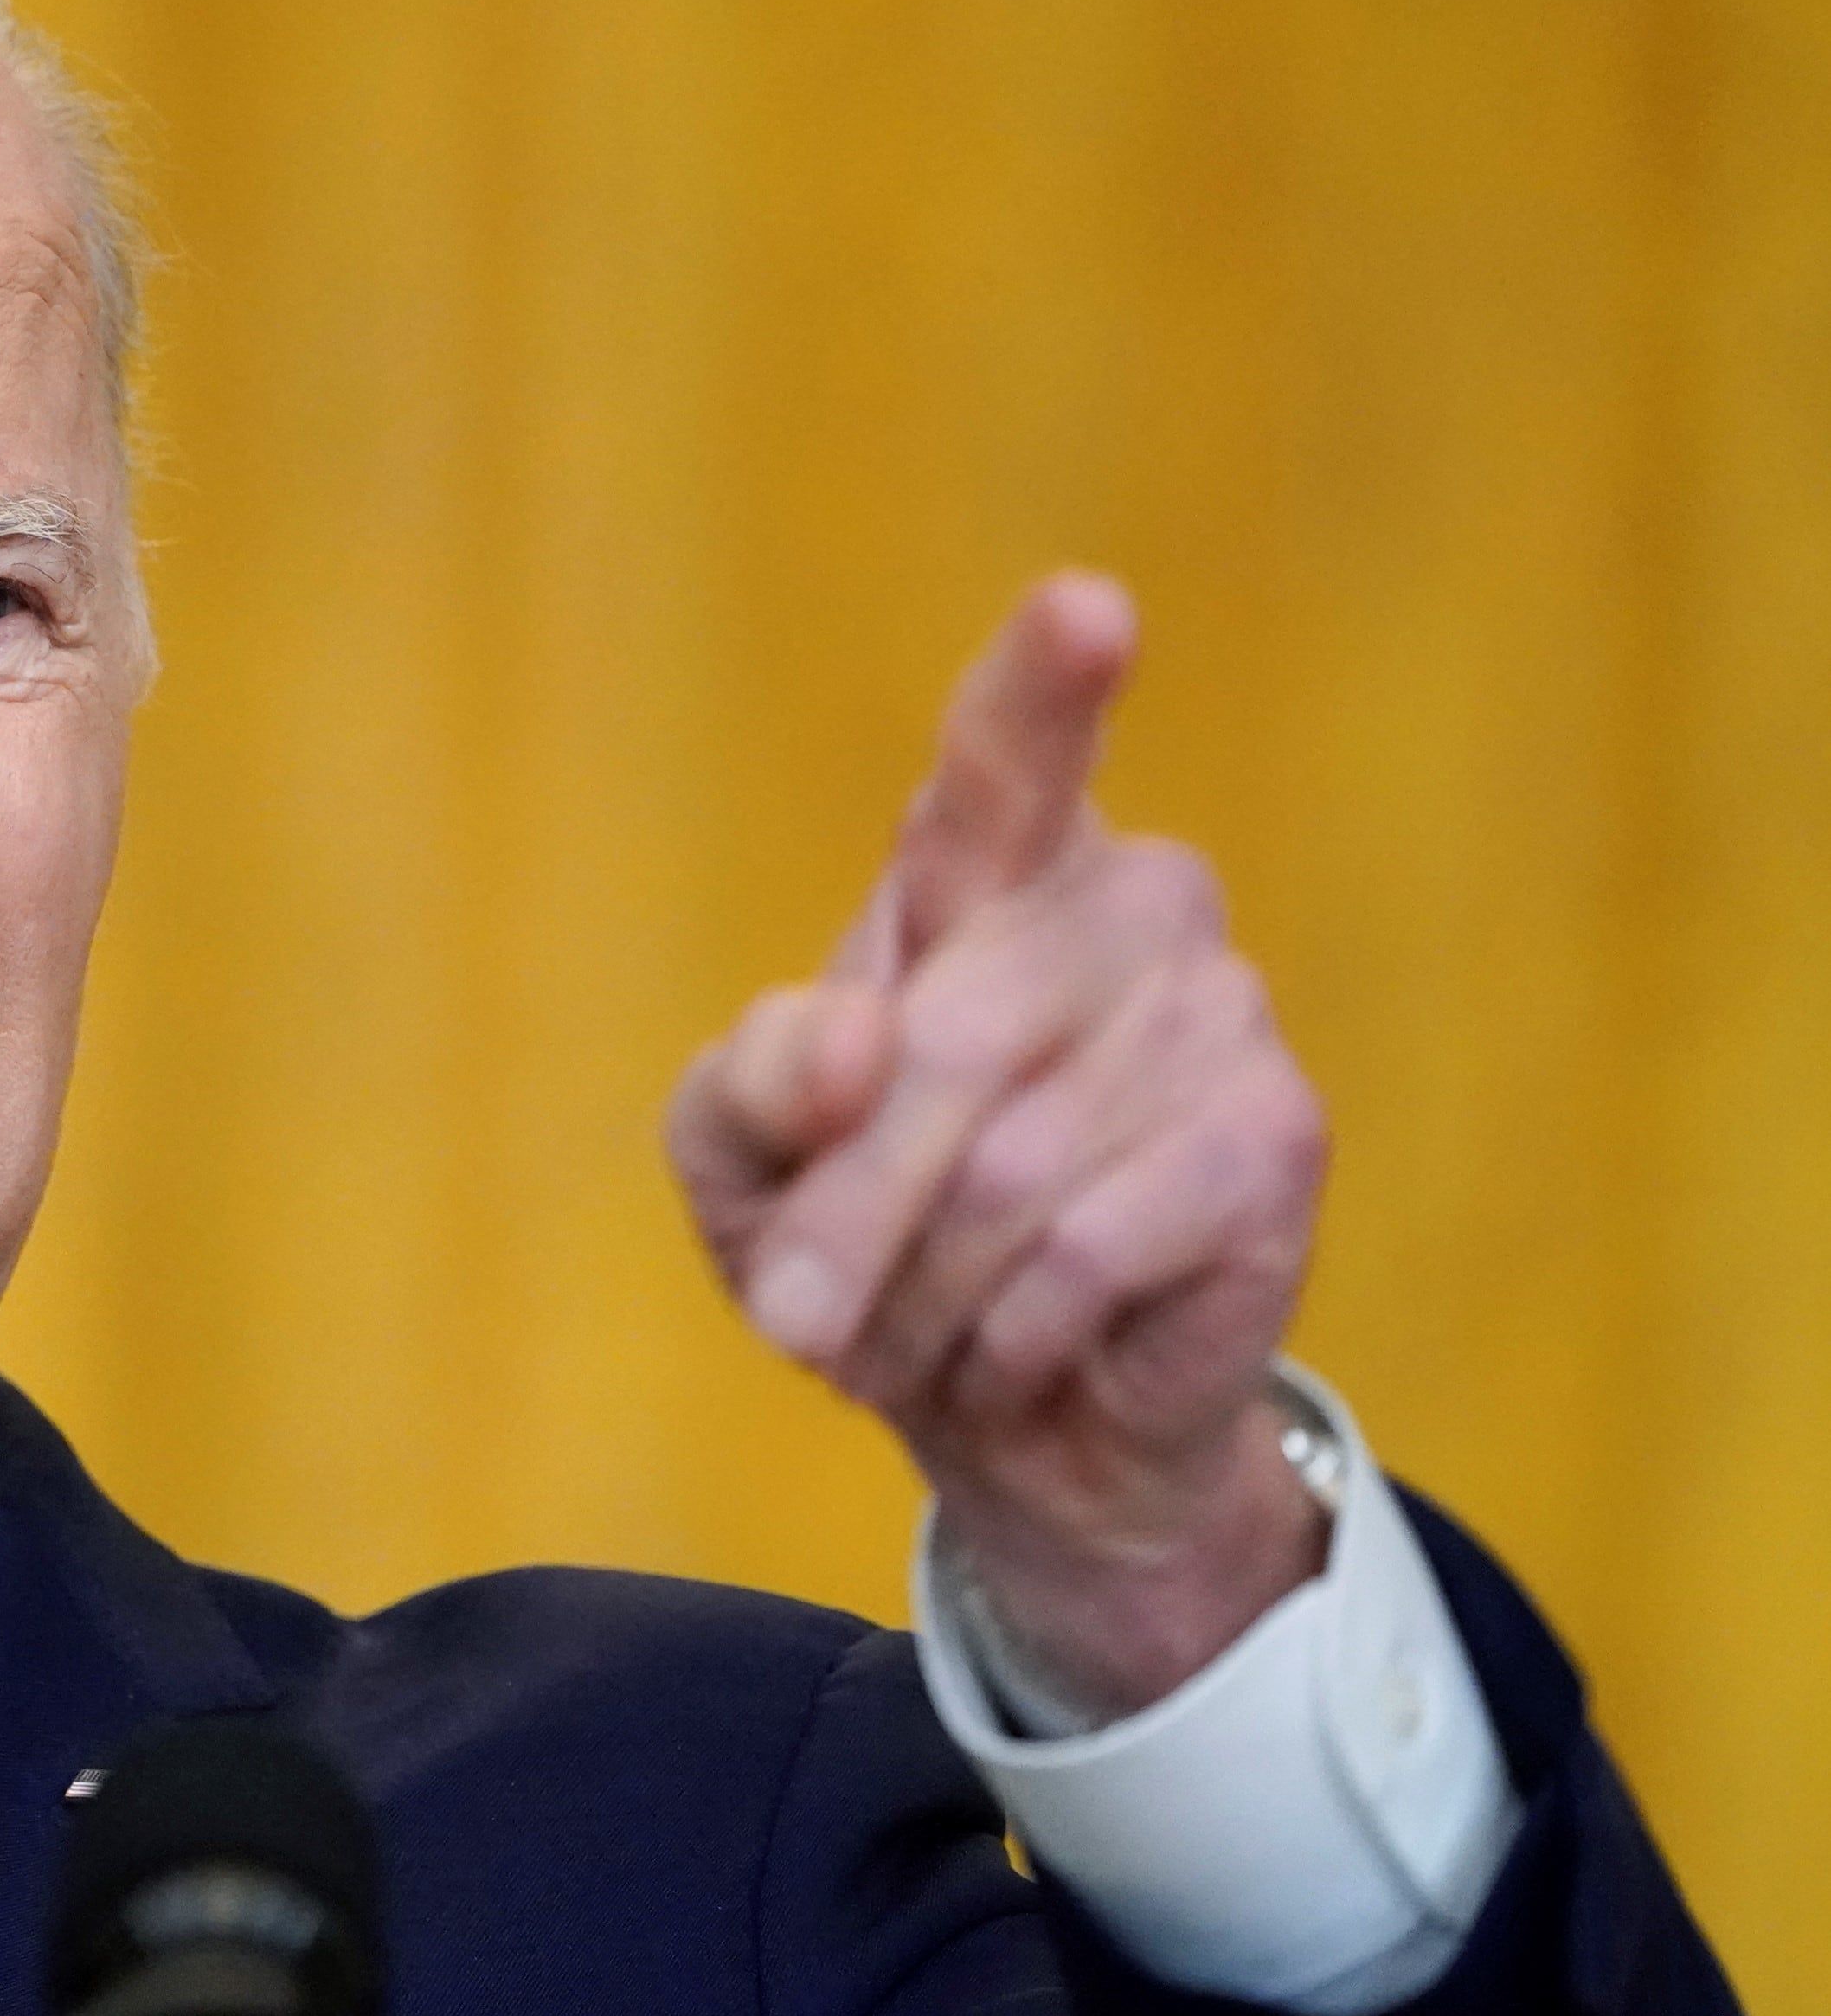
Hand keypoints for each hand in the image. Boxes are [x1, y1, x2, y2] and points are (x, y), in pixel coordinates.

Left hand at [666, 574, 1332, 1717]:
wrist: (1000, 1405)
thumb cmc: (859, 1235)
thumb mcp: (741, 1161)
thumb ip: (751, 1084)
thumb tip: (850, 1045)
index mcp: (981, 870)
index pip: (1008, 758)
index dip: (1044, 687)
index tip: (1087, 610)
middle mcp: (1121, 904)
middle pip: (946, 1049)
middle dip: (848, 1211)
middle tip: (789, 1318)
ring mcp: (1218, 1009)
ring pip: (1012, 1176)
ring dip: (924, 1294)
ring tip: (919, 1330)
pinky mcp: (1275, 1138)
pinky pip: (1093, 1251)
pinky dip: (1014, 1333)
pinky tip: (1022, 1346)